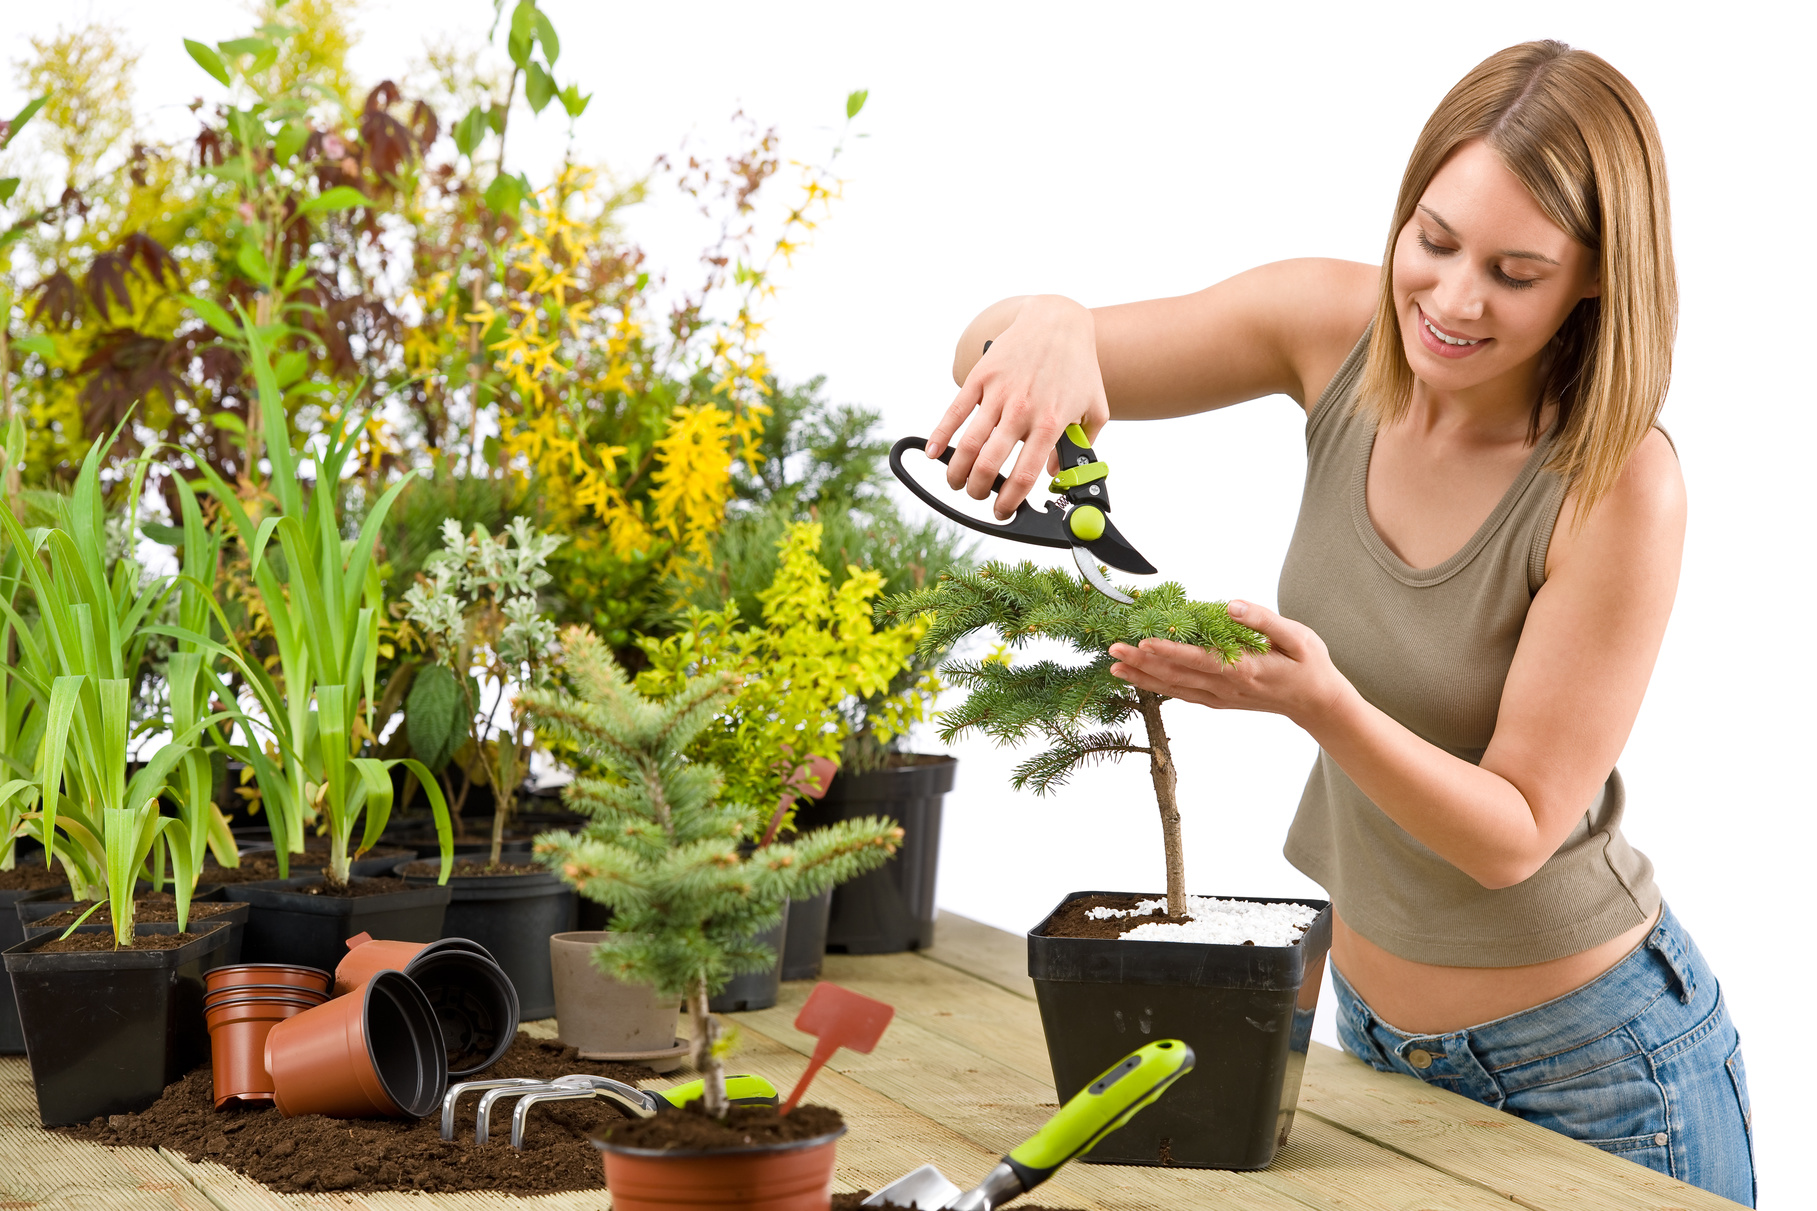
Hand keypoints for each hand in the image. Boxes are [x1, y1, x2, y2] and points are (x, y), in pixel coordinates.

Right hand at [927, 296, 1108, 517]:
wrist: (1058, 321)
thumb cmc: (1078, 367)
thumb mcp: (1095, 408)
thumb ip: (1080, 445)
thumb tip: (1057, 473)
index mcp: (1051, 423)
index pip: (1024, 475)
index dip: (1009, 501)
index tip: (1002, 510)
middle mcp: (1022, 410)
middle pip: (989, 465)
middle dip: (978, 491)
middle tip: (979, 496)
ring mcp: (998, 393)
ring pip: (967, 444)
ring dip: (957, 472)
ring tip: (957, 483)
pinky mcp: (980, 377)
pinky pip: (954, 412)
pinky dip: (938, 436)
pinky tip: (932, 453)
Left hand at [1107, 601, 1349, 726]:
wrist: (1317, 704)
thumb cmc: (1309, 665)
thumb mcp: (1296, 637)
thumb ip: (1263, 620)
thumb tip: (1232, 605)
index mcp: (1243, 669)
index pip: (1197, 659)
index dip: (1168, 651)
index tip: (1142, 642)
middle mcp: (1226, 688)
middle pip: (1176, 674)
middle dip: (1142, 663)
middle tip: (1113, 651)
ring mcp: (1220, 698)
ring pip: (1174, 688)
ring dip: (1142, 678)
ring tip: (1114, 669)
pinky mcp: (1219, 701)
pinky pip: (1182, 695)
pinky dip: (1158, 688)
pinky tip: (1140, 681)